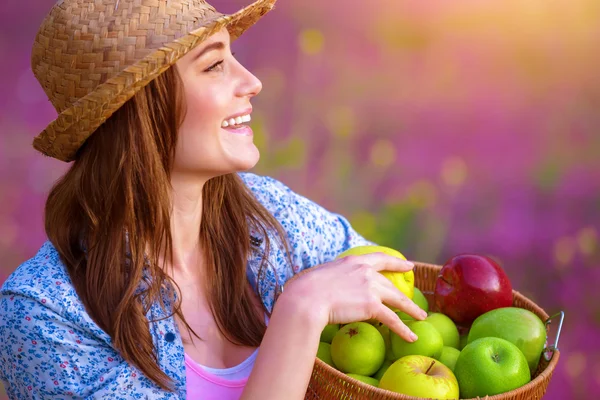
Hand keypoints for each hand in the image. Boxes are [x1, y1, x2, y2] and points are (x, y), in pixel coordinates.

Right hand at [281, 253, 426, 342]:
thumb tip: (324, 286)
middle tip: (415, 299)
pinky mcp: (372, 306)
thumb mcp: (320, 275)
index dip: (396, 263)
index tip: (409, 265)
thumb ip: (330, 278)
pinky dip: (404, 329)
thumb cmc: (304, 289)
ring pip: (397, 300)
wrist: (307, 298)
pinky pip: (392, 319)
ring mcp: (371, 288)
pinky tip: (411, 337)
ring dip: (411, 310)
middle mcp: (365, 271)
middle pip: (390, 283)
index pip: (380, 259)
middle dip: (404, 293)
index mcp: (353, 261)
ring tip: (421, 317)